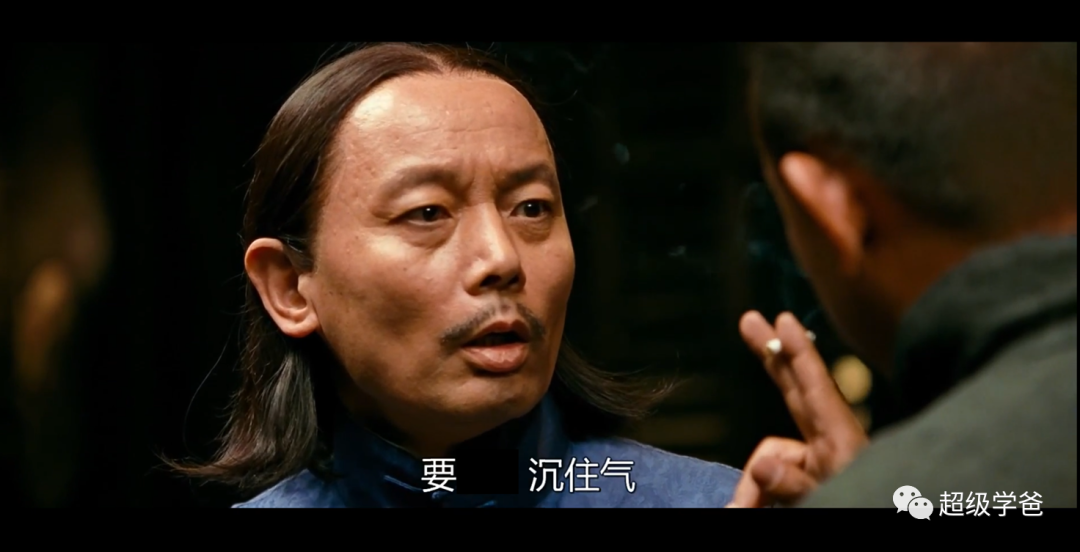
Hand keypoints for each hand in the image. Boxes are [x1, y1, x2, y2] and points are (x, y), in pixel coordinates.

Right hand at [725, 311, 868, 506]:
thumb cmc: (872, 501)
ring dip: (750, 487)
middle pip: (792, 390)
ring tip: (739, 513)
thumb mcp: (833, 497)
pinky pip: (774, 477)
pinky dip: (757, 496)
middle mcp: (827, 442)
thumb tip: (758, 465)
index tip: (782, 320)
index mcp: (840, 440)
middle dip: (770, 357)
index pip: (814, 386)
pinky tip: (744, 510)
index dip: (797, 352)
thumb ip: (795, 484)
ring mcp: (817, 461)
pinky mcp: (808, 481)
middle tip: (749, 319)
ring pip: (769, 456)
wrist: (889, 511)